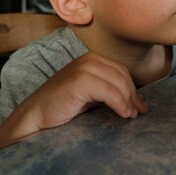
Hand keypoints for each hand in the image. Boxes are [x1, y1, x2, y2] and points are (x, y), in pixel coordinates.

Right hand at [29, 52, 147, 128]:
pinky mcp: (79, 81)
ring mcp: (83, 69)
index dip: (133, 88)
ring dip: (128, 101)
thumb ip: (108, 89)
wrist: (35, 115)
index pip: (121, 70)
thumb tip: (135, 100)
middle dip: (133, 95)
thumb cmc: (62, 106)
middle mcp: (88, 59)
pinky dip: (120, 104)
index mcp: (92, 59)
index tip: (140, 106)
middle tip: (137, 113)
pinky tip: (122, 114)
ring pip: (118, 83)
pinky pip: (110, 92)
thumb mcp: (90, 93)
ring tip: (130, 115)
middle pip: (122, 76)